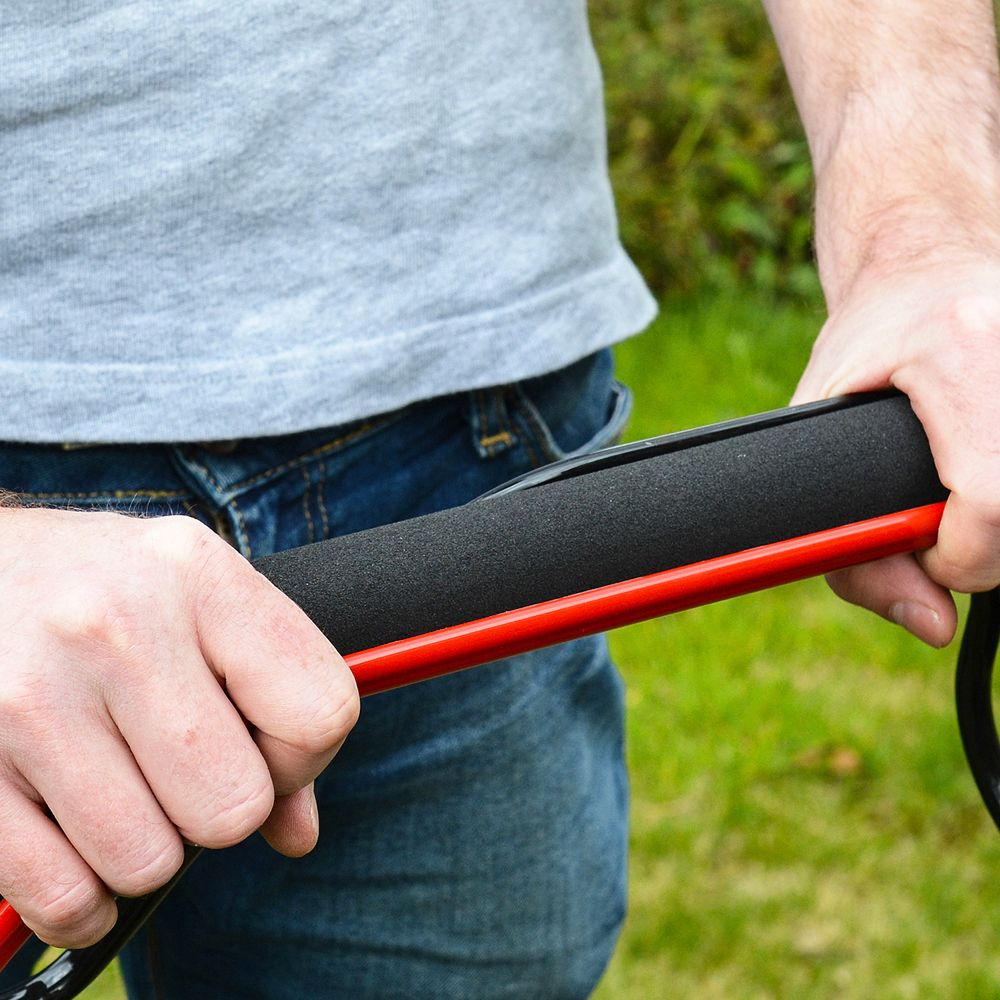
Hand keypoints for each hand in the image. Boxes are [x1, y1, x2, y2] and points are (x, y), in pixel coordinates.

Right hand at [0, 508, 357, 946]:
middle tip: (180, 771)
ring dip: (143, 849)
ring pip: (148, 861)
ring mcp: (30, 695)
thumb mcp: (197, 603)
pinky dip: (78, 897)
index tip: (268, 752)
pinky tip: (74, 843)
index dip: (304, 758)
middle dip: (218, 810)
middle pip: (234, 806)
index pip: (320, 713)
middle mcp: (115, 625)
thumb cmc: (106, 591)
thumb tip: (297, 833)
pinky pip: (63, 896)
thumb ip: (268, 705)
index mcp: (197, 574)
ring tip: (117, 787)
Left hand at [792, 258, 999, 646]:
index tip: (927, 553)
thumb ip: (854, 545)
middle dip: (986, 552)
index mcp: (959, 350)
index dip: (957, 557)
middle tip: (946, 530)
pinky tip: (986, 471)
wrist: (927, 256)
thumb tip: (931, 624)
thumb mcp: (822, 427)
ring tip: (966, 494)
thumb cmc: (868, 340)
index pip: (990, 501)